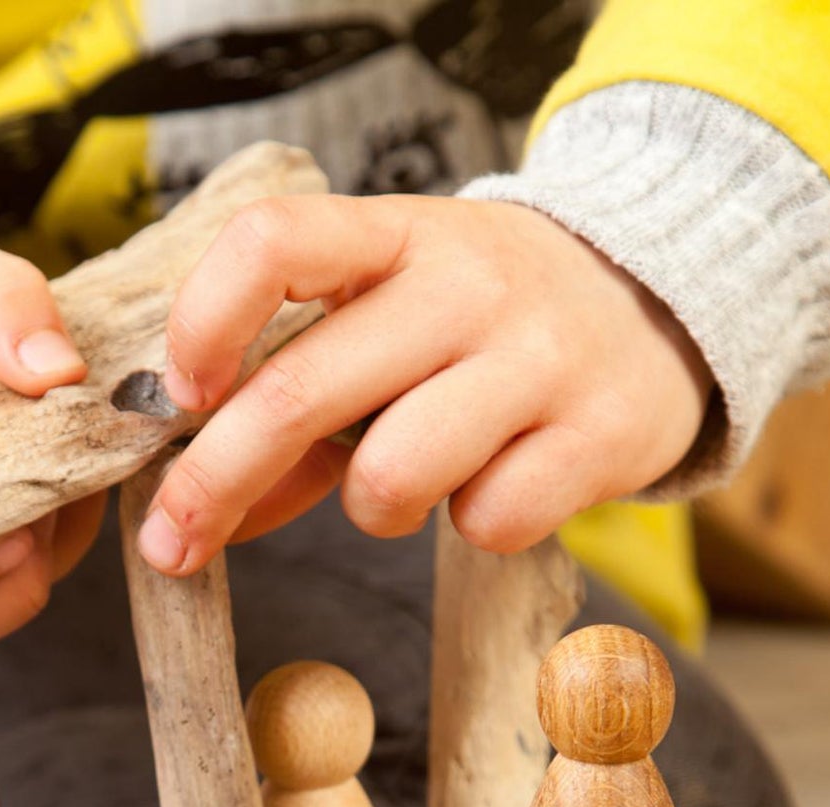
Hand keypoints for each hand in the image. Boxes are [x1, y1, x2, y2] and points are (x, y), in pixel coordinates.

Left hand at [137, 194, 711, 573]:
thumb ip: (307, 404)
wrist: (659, 308)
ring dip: (371, 509)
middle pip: (301, 390)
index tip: (182, 395)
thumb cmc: (485, 329)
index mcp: (395, 236)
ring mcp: (537, 357)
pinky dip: (474, 525)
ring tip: (404, 485)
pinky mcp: (598, 434)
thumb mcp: (396, 321)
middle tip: (170, 547)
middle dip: (214, 483)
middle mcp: (464, 283)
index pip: (273, 242)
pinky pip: (488, 521)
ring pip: (391, 476)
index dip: (204, 322)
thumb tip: (209, 512)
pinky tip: (497, 485)